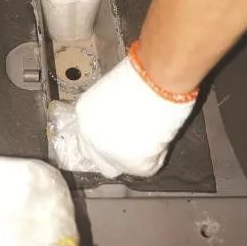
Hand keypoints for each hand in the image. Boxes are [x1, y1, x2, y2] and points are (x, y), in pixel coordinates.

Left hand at [47, 46, 196, 177]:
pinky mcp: (134, 166)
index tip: (119, 134)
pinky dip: (158, 155)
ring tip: (152, 133)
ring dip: (135, 156)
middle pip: (98, 158)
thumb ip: (109, 110)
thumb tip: (120, 119)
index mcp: (84, 114)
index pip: (88, 137)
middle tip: (135, 142)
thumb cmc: (140, 79)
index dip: (104, 137)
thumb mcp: (113, 92)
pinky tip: (162, 135)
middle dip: (114, 154)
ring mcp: (110, 155)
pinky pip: (148, 166)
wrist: (156, 85)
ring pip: (123, 165)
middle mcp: (90, 137)